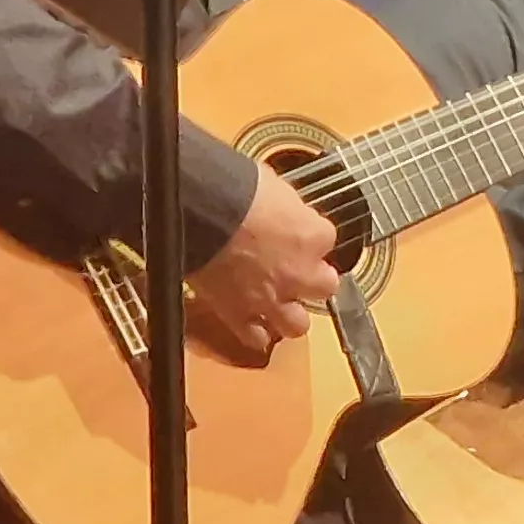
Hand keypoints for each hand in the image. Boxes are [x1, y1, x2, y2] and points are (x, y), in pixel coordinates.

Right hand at [190, 170, 339, 356]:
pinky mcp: (239, 314)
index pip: (326, 241)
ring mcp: (272, 298)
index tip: (297, 236)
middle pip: (324, 287)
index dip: (310, 239)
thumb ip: (289, 208)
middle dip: (312, 281)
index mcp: (315, 235)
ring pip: (297, 325)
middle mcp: (301, 272)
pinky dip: (254, 333)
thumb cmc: (233, 189)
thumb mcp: (274, 186)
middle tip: (297, 273)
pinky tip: (251, 324)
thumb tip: (286, 210)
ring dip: (290, 315)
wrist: (197, 210)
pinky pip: (255, 338)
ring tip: (279, 306)